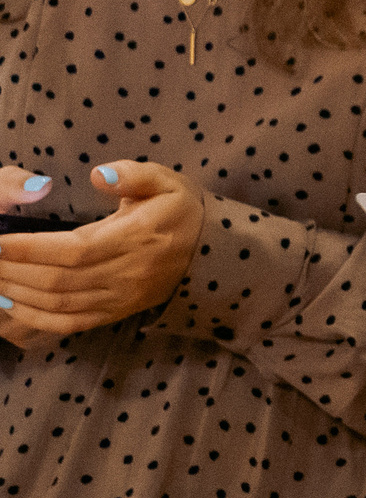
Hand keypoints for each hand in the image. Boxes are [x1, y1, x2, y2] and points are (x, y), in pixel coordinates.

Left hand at [0, 161, 206, 341]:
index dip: (32, 248)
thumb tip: (99, 175)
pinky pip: (71, 323)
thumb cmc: (181, 212)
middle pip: (60, 280)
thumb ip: (133, 174)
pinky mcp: (116, 312)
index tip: (0, 240)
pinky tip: (12, 304)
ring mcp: (121, 298)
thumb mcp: (167, 181)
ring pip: (60, 303)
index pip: (74, 249)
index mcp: (136, 238)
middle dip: (15, 270)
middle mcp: (127, 273)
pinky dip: (37, 318)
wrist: (212, 254)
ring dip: (20, 293)